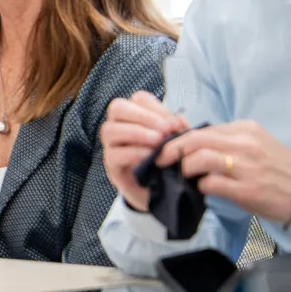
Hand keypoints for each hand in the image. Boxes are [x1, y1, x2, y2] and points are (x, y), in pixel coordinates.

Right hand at [101, 91, 186, 211]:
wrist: (161, 192)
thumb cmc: (167, 162)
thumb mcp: (176, 144)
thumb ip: (178, 131)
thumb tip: (181, 121)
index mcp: (135, 116)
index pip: (138, 99)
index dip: (157, 108)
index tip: (175, 124)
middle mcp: (119, 126)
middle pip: (117, 107)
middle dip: (143, 116)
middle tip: (165, 131)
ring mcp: (111, 145)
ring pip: (110, 129)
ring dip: (136, 133)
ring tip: (158, 142)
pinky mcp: (111, 165)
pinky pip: (114, 154)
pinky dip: (133, 153)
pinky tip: (150, 157)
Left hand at [165, 121, 290, 225]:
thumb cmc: (279, 171)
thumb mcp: (256, 145)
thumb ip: (227, 141)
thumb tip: (191, 141)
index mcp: (245, 130)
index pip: (202, 129)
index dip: (179, 138)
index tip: (166, 146)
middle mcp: (245, 144)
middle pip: (195, 140)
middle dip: (171, 149)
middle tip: (161, 159)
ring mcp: (247, 167)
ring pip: (200, 159)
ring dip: (185, 168)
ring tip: (184, 175)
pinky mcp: (248, 190)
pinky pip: (211, 183)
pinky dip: (201, 186)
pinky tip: (203, 189)